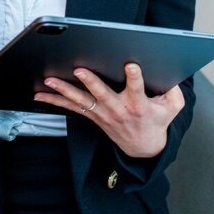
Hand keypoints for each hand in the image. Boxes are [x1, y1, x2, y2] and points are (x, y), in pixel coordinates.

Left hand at [34, 63, 184, 157]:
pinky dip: (55, 101)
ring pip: (82, 101)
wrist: (143, 148)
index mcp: (138, 105)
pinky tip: (39, 95)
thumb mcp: (173, 107)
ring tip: (49, 80)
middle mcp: (118, 109)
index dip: (135, 77)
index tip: (131, 65)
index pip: (137, 89)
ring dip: (64, 91)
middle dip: (91, 82)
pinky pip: (72, 108)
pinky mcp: (93, 116)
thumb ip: (174, 91)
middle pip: (102, 94)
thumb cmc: (157, 121)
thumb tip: (170, 74)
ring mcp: (103, 114)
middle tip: (79, 70)